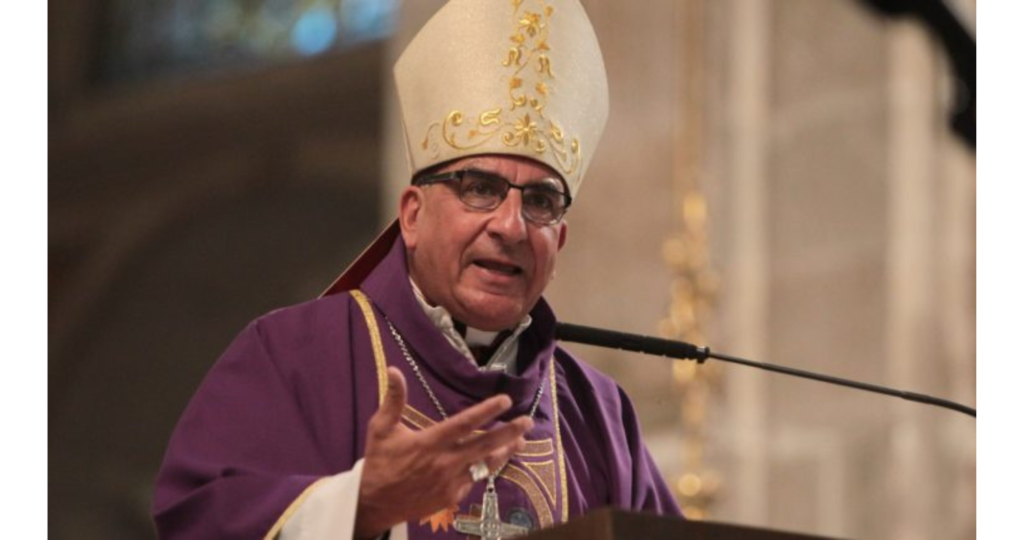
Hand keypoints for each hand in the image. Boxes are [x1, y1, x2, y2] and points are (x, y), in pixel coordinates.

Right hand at [354, 367, 532, 538]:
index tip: (505, 400)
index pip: (465, 423)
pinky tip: (492, 460)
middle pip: (485, 445)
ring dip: (504, 452)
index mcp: (430, 442)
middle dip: (509, 433)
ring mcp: (451, 482)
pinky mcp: (452, 496)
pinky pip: (473, 480)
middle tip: (527, 422)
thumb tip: (394, 369)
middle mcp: (445, 462)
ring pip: (485, 465)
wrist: (375, 504)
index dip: (487, 411)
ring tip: (520, 442)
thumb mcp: (381, 428)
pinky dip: (483, 469)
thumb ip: (393, 399)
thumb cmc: (380, 462)